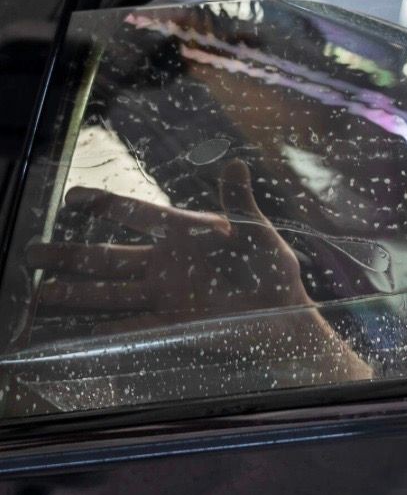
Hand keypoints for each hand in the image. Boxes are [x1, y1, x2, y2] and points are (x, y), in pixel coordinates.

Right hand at [29, 159, 310, 324]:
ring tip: (38, 295)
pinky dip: (110, 329)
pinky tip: (82, 331)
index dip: (106, 205)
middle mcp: (167, 264)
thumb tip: (236, 164)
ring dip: (76, 294)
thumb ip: (239, 202)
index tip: (72, 197)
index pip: (138, 214)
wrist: (285, 316)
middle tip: (32, 254)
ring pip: (112, 292)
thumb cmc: (272, 269)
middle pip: (110, 257)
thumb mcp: (258, 233)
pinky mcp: (174, 324)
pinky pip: (134, 326)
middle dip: (70, 257)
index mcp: (185, 234)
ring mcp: (166, 295)